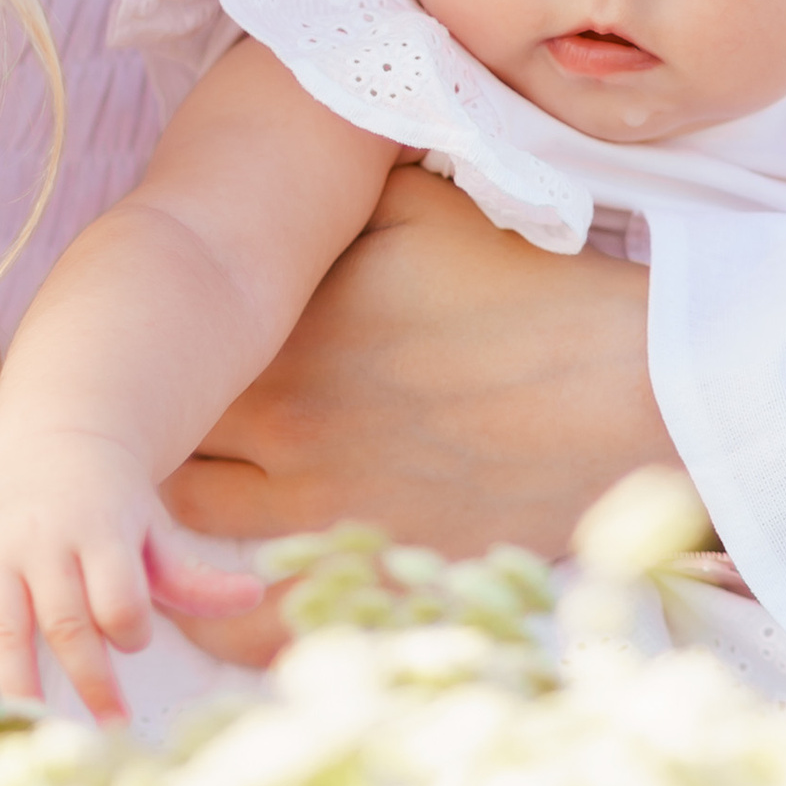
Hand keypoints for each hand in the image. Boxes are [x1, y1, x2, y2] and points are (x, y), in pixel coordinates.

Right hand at [0, 452, 262, 720]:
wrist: (54, 445)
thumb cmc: (114, 511)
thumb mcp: (156, 534)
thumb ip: (195, 578)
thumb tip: (255, 597)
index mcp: (100, 529)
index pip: (117, 596)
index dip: (130, 629)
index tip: (135, 641)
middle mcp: (43, 538)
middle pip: (64, 621)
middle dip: (88, 680)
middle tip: (108, 727)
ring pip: (4, 627)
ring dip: (19, 684)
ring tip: (35, 729)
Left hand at [156, 166, 669, 664]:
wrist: (619, 391)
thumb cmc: (528, 292)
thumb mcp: (424, 207)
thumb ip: (337, 192)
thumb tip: (284, 164)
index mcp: (286, 330)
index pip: (169, 346)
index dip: (166, 344)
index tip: (173, 340)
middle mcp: (280, 419)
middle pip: (167, 432)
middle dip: (166, 419)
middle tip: (177, 410)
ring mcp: (317, 503)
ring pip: (192, 518)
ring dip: (182, 503)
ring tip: (206, 482)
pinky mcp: (364, 568)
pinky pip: (255, 620)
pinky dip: (220, 621)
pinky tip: (210, 609)